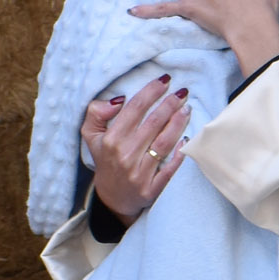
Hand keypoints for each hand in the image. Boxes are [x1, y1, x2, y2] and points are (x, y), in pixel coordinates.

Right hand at [83, 74, 190, 222]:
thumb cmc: (106, 159)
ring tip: (187, 109)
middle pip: (153, 123)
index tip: (164, 81)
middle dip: (170, 104)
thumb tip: (118, 100)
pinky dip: (180, 153)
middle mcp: (125, 156)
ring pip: (164, 143)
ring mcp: (138, 174)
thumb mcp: (91, 136)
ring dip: (178, 123)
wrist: (112, 198)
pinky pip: (170, 169)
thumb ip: (96, 113)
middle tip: (182, 92)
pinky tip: (187, 139)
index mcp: (111, 140)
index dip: (151, 92)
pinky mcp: (151, 189)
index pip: (134, 109)